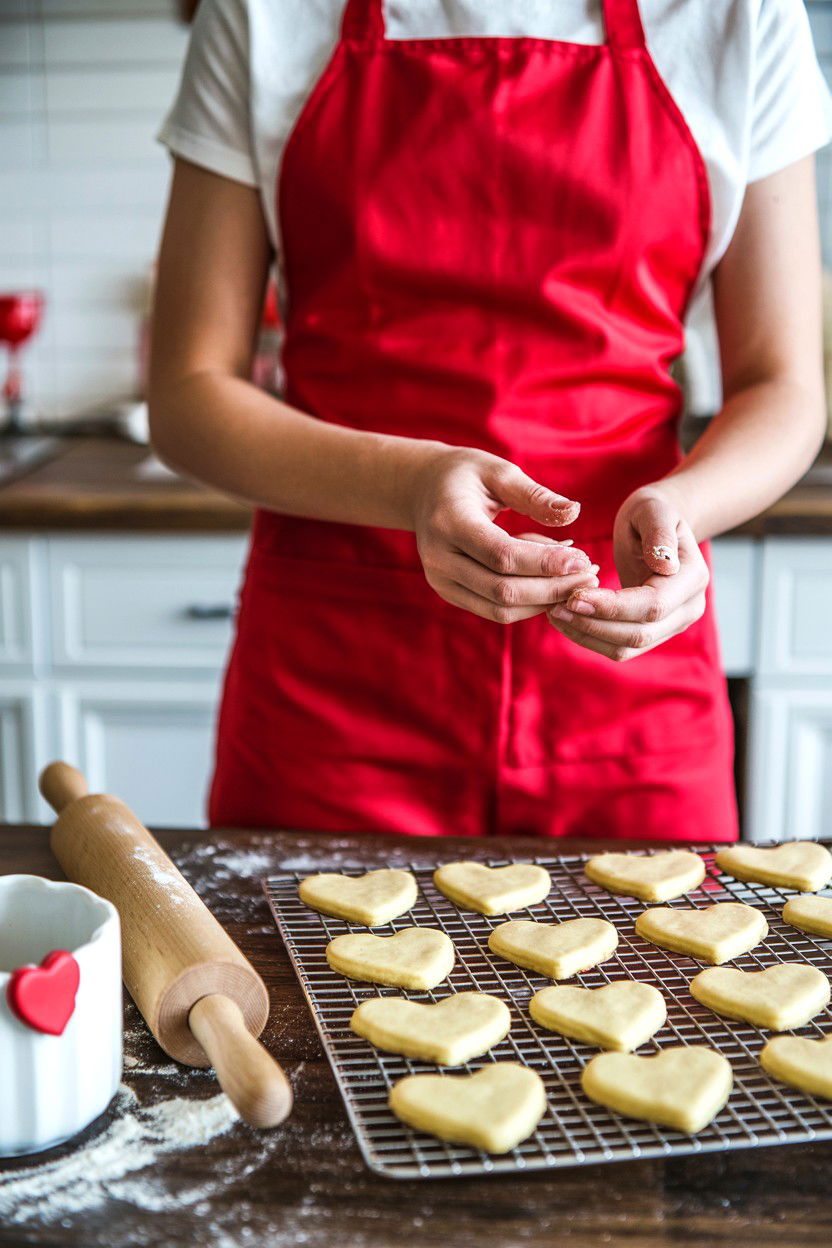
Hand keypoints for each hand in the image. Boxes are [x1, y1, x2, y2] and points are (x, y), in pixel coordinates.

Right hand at [411, 447, 598, 621]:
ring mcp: (441, 581)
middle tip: (591, 574)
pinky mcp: (450, 593)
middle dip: (553, 588)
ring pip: (500, 610)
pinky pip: (494, 610)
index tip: (584, 559)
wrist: (422, 490)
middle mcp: (439, 559)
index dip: (545, 563)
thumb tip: (574, 512)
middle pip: (503, 591)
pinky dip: (529, 603)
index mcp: (448, 522)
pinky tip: (553, 583)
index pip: (501, 555)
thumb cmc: (465, 475)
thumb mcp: (498, 471)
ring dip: (545, 601)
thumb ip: (534, 495)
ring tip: (577, 580)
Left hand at [546, 484, 708, 660]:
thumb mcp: (653, 510)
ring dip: (587, 635)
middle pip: (639, 634)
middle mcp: (688, 609)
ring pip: (626, 647)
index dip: (613, 606)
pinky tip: (565, 619)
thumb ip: (659, 533)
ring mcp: (671, 626)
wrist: (654, 528)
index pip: (652, 605)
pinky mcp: (651, 634)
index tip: (575, 596)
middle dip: (594, 624)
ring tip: (555, 613)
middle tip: (556, 606)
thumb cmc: (651, 513)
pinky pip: (618, 648)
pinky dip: (589, 637)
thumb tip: (665, 565)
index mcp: (692, 578)